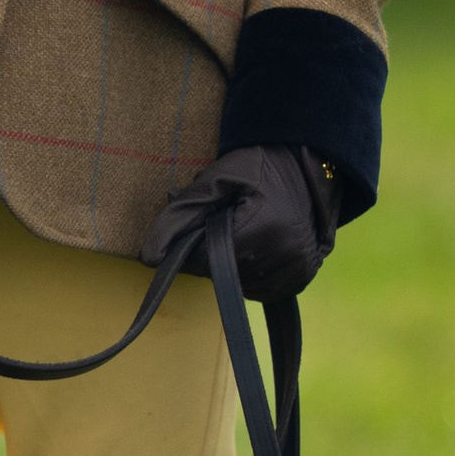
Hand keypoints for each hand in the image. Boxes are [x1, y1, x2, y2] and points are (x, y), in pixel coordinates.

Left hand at [141, 146, 338, 300]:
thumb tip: (148, 257)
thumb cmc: (257, 167)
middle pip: (223, 276)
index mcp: (266, 230)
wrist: (306, 165)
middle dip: (213, 254)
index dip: (195, 244)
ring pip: (241, 287)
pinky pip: (261, 291)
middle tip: (225, 222)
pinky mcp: (302, 278)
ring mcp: (298, 271)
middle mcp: (288, 257)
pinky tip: (255, 247)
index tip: (203, 222)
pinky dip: (250, 275)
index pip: (206, 261)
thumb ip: (180, 215)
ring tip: (243, 231)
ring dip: (231, 266)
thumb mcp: (215, 180)